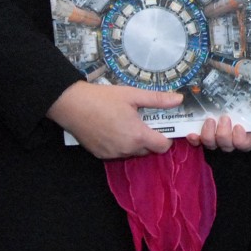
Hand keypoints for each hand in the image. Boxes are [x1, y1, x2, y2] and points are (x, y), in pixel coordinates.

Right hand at [47, 80, 184, 158]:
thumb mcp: (133, 95)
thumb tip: (179, 99)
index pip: (162, 147)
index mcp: (137, 136)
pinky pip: (117, 153)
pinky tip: (112, 129)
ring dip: (134, 141)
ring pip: (132, 152)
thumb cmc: (103, 98)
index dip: (166, 138)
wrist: (71, 105)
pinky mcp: (100, 155)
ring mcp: (112, 154)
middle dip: (149, 138)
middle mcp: (126, 149)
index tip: (162, 126)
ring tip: (126, 122)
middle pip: (147, 150)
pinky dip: (119, 144)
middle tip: (142, 120)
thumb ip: (158, 99)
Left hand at [187, 76, 250, 152]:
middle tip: (223, 119)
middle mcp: (229, 131)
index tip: (238, 127)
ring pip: (212, 144)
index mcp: (245, 125)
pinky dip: (194, 139)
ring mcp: (213, 131)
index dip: (242, 140)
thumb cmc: (242, 77)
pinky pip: (196, 140)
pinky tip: (192, 133)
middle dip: (225, 136)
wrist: (222, 65)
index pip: (245, 144)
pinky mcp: (199, 127)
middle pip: (228, 146)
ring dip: (210, 136)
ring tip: (209, 120)